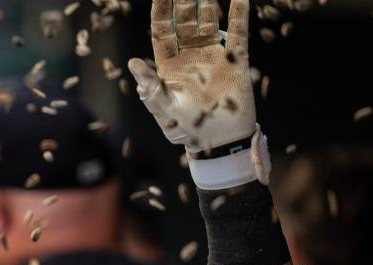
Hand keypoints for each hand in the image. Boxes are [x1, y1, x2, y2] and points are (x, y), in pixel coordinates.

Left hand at [128, 0, 255, 150]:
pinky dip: (240, 14)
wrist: (219, 142)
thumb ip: (150, 87)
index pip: (163, 31)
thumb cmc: (186, 129)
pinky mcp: (235, 61)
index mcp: (169, 66)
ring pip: (210, 21)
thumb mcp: (164, 109)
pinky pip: (238, 33)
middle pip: (185, 21)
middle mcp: (190, 56)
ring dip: (207, 2)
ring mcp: (213, 56)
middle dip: (184, 1)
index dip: (162, 11)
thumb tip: (132, 63)